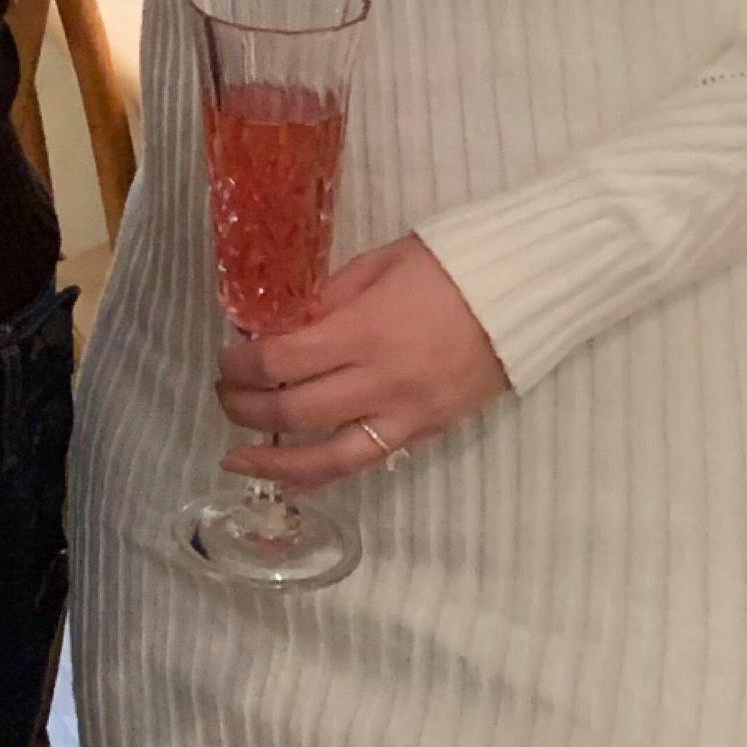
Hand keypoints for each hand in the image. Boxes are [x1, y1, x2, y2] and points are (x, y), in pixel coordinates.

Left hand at [215, 234, 507, 490]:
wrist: (523, 293)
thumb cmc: (446, 266)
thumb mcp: (374, 266)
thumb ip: (325, 300)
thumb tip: (279, 326)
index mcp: (362, 331)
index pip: (280, 362)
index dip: (241, 365)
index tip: (226, 358)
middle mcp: (381, 381)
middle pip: (293, 413)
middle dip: (245, 409)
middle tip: (224, 396)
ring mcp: (406, 415)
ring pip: (328, 458)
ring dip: (274, 463)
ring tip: (236, 460)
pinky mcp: (428, 432)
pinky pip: (366, 463)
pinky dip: (324, 477)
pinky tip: (293, 480)